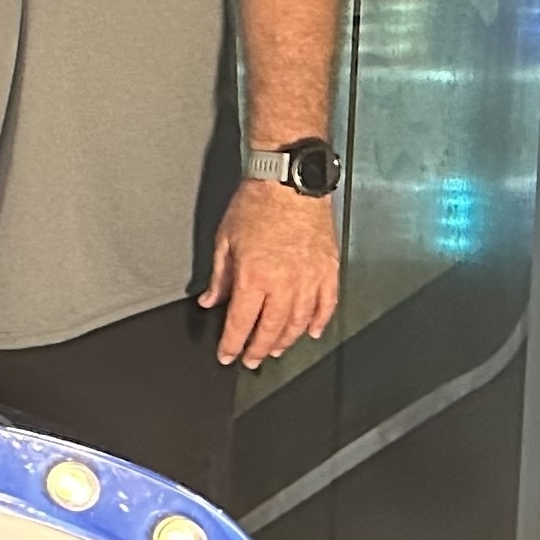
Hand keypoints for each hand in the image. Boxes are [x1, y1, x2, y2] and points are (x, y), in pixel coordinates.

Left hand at [201, 180, 339, 366]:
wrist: (288, 180)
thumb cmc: (257, 203)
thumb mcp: (225, 240)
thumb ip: (219, 276)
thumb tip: (210, 301)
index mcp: (254, 277)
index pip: (241, 323)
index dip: (232, 345)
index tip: (228, 355)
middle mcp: (284, 282)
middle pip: (271, 329)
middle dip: (258, 349)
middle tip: (252, 359)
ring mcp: (310, 278)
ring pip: (299, 322)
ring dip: (287, 340)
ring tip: (276, 348)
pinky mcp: (328, 269)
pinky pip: (327, 304)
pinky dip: (320, 321)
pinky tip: (312, 331)